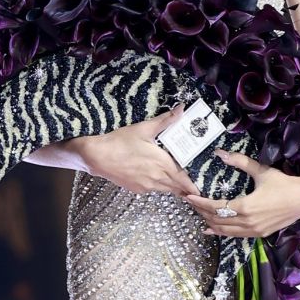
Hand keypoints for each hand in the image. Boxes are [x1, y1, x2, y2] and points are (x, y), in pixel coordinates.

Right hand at [78, 105, 200, 197]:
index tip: (201, 189)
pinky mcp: (136, 189)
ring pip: (165, 189)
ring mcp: (146, 186)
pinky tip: (156, 178)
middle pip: (176, 187)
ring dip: (172, 187)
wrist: (98, 156)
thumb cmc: (121, 141)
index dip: (193, 186)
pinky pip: (153, 189)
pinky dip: (158, 185)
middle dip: (185, 187)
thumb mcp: (144, 128)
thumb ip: (165, 120)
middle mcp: (157, 179)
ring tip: (179, 183)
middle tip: (194, 186)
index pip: (184, 180)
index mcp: (163, 165)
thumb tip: (181, 109)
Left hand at [181, 148, 299, 237]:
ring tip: (198, 214)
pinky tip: (212, 229)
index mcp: (245, 207)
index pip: (216, 206)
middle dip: (202, 211)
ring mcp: (254, 231)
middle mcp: (247, 222)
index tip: (189, 196)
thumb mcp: (261, 171)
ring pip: (225, 230)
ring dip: (210, 223)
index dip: (201, 202)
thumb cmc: (284, 183)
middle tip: (190, 203)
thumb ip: (240, 162)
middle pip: (217, 220)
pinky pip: (235, 235)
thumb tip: (220, 152)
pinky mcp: (260, 234)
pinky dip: (222, 232)